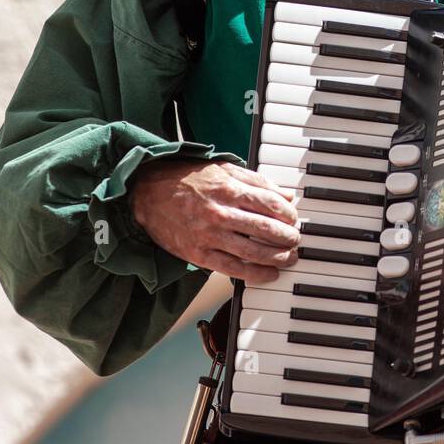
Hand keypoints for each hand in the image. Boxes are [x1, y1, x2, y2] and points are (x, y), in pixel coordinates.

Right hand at [129, 158, 299, 282]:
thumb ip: (256, 181)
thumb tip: (285, 195)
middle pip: (266, 229)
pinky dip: (256, 274)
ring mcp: (209, 235)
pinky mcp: (199, 254)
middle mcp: (221, 212)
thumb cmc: (188, 179)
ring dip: (278, 257)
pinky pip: (233, 269)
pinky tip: (270, 273)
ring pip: (253, 251)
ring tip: (289, 258)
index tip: (294, 219)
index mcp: (229, 188)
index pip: (271, 204)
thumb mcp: (223, 169)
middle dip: (288, 238)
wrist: (147, 194)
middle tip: (296, 241)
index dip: (289, 214)